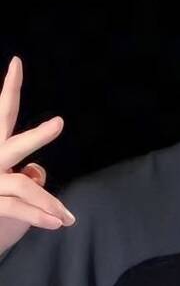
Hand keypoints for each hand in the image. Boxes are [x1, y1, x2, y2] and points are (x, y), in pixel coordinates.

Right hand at [0, 56, 75, 257]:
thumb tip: (38, 173)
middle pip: (15, 145)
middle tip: (59, 123)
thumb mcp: (6, 176)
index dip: (10, 87)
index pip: (4, 112)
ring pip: (23, 184)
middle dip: (36, 137)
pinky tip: (57, 223)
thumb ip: (24, 171)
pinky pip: (17, 209)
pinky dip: (39, 216)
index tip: (17, 62)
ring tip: (68, 216)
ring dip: (49, 201)